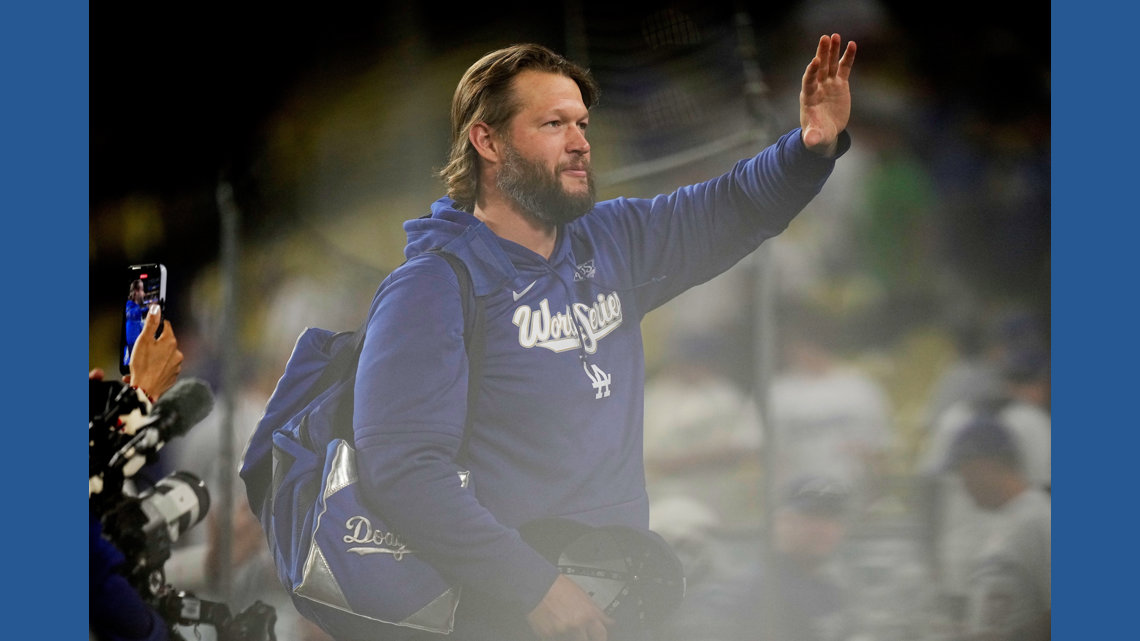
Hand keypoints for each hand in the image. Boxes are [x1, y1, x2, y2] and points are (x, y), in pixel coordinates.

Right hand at [125, 305, 182, 399]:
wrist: (145, 389)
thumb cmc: (143, 366)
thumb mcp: (143, 340)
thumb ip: (151, 323)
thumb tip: (156, 309)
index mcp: (171, 342)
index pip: (166, 326)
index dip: (157, 325)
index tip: (151, 326)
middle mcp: (177, 353)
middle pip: (165, 342)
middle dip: (154, 343)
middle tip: (143, 347)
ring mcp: (176, 365)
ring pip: (164, 356)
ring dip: (154, 356)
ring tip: (142, 361)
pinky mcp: (172, 376)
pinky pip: (163, 368)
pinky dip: (155, 367)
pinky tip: (145, 370)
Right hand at [526, 574, 614, 640]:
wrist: (539, 585)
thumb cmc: (560, 588)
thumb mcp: (584, 596)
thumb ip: (597, 613)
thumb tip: (609, 622)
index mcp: (588, 615)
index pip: (601, 636)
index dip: (600, 639)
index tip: (598, 638)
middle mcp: (577, 625)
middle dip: (583, 637)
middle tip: (578, 630)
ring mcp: (562, 632)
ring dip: (569, 636)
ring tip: (563, 624)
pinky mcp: (548, 636)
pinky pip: (556, 640)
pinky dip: (556, 636)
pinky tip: (554, 625)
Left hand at [799, 33, 856, 156]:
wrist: (825, 133)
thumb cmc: (817, 135)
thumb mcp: (815, 139)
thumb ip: (812, 137)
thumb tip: (810, 141)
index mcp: (809, 98)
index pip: (808, 81)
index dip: (811, 71)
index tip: (815, 61)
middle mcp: (818, 87)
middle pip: (819, 67)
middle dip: (821, 53)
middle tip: (824, 38)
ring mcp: (829, 84)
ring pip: (830, 64)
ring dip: (832, 50)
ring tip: (835, 36)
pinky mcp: (839, 84)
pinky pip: (844, 68)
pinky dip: (847, 57)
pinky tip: (852, 44)